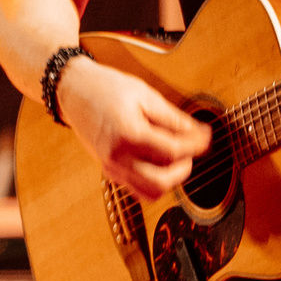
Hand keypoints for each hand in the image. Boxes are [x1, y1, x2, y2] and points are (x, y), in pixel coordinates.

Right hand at [57, 57, 212, 199]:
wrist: (73, 92)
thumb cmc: (105, 88)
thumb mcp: (144, 95)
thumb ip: (173, 118)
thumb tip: (198, 133)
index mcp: (127, 134)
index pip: (173, 151)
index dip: (196, 145)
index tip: (206, 136)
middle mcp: (117, 156)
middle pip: (163, 180)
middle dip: (184, 168)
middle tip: (191, 151)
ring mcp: (111, 167)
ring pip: (151, 192)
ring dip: (170, 180)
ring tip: (175, 159)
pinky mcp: (108, 171)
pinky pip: (137, 189)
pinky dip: (153, 182)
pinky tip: (159, 164)